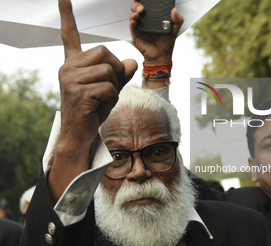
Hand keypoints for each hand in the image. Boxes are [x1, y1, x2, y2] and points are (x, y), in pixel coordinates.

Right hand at [49, 0, 136, 201]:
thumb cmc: (93, 109)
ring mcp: (71, 79)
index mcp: (73, 63)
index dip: (67, 17)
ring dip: (115, 86)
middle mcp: (68, 67)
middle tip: (112, 86)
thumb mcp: (109, 88)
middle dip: (117, 69)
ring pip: (109, 69)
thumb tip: (132, 61)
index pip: (70, 36)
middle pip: (105, 52)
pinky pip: (108, 87)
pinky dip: (112, 97)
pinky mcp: (78, 92)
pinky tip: (101, 106)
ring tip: (104, 98)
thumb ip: (120, 73)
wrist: (80, 133)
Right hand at [130, 1, 183, 64]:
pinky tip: (134, 21)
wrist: (161, 56)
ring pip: (133, 15)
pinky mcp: (136, 34)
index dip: (145, 0)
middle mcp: (146, 20)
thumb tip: (175, 10)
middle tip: (142, 7)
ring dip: (134, 11)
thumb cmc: (166, 43)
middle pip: (138, 7)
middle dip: (138, 4)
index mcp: (154, 17)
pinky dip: (132, 22)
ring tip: (139, 12)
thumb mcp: (175, 30)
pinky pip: (132, 26)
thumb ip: (178, 20)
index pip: (148, 5)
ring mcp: (140, 26)